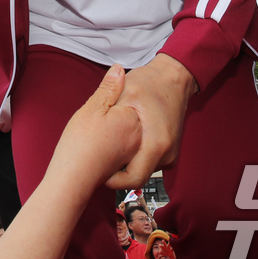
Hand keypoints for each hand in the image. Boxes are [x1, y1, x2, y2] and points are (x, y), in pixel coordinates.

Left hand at [106, 55, 194, 188]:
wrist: (173, 78)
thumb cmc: (150, 83)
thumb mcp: (125, 91)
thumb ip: (107, 106)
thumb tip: (84, 123)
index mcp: (156, 144)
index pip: (133, 180)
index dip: (113, 180)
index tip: (99, 170)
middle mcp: (167, 154)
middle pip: (137, 176)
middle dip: (117, 170)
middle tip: (100, 156)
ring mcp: (170, 154)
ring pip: (142, 169)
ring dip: (126, 162)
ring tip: (111, 146)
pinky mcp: (168, 152)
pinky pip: (148, 162)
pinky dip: (135, 156)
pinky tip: (124, 142)